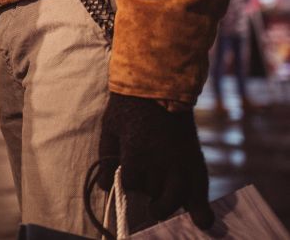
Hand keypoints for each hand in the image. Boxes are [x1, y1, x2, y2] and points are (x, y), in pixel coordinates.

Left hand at [98, 92, 213, 228]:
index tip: (126, 171)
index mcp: (138, 152)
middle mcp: (162, 162)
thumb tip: (104, 187)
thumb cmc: (129, 105)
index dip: (126, 180)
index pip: (130, 183)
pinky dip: (201, 209)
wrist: (160, 84)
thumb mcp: (110, 127)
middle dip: (145, 192)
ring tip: (158, 208)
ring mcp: (181, 163)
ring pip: (174, 199)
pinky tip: (201, 222)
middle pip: (152, 194)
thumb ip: (106, 158)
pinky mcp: (195, 160)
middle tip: (143, 186)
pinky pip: (200, 191)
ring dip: (166, 205)